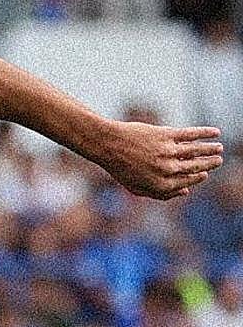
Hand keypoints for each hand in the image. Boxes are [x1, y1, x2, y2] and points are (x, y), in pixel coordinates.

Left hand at [99, 123, 222, 200]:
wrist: (108, 145)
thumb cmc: (121, 167)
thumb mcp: (137, 187)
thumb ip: (161, 193)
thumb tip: (185, 192)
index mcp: (160, 185)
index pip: (186, 182)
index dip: (197, 178)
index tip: (204, 174)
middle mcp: (167, 170)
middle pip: (195, 167)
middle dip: (209, 164)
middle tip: (218, 161)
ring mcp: (168, 152)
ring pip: (197, 151)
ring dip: (211, 149)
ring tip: (219, 148)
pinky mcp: (166, 135)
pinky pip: (191, 134)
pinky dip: (205, 133)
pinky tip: (215, 132)